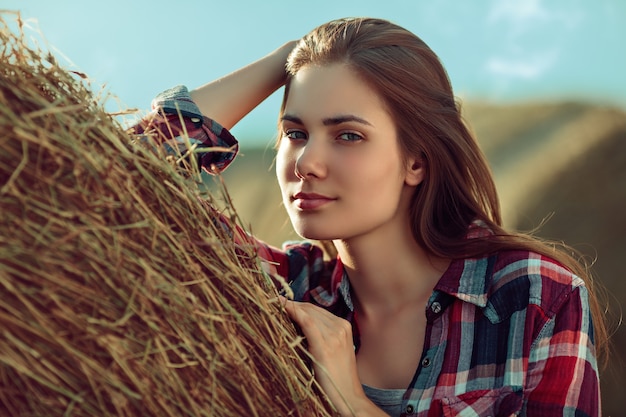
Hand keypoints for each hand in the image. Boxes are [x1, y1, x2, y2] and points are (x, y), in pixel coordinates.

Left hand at [281, 298, 383, 416]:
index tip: (283, 301)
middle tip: (277, 301)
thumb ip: (321, 334)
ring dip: (292, 308)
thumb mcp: (333, 349)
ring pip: (309, 314)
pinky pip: (308, 323)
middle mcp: (340, 328)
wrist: (347, 396)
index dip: (299, 305)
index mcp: (344, 326)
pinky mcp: (325, 346)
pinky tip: (286, 309)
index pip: (317, 310)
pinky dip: (296, 313)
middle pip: (312, 310)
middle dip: (294, 305)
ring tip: (277, 304)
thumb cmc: (337, 375)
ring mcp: (334, 336)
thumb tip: (299, 321)